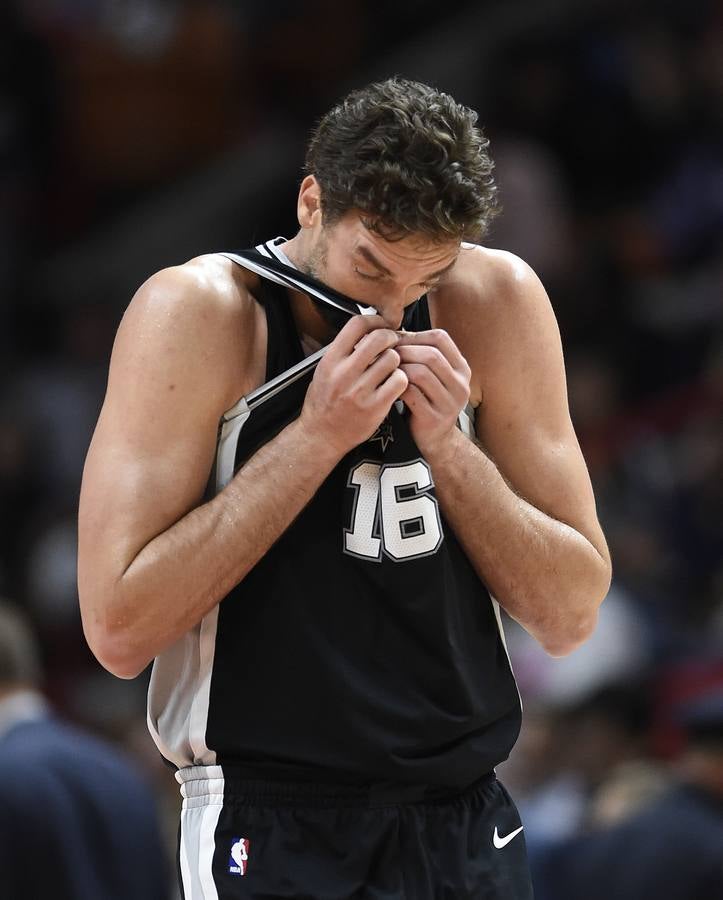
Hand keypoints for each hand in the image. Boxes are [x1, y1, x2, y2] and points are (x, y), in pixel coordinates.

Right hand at [298, 315, 407, 456]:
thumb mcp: (324, 370)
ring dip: (396, 361)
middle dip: (390, 338)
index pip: (357, 324)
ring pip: (393, 359)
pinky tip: (393, 384)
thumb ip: (343, 351)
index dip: (374, 320)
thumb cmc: (325, 401)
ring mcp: (360, 391)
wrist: (322, 435)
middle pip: (379, 338)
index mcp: (331, 360)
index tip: (381, 325)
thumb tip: (369, 328)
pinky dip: (400, 379)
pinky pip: (399, 381)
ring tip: (390, 369)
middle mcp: (344, 373)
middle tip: (392, 345)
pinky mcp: (375, 407)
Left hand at [396, 329, 470, 457]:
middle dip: (403, 351)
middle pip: (431, 354)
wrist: (436, 441)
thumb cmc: (428, 401)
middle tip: (384, 353)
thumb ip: (423, 355)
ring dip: (399, 368)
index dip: (414, 335)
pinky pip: (412, 394)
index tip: (395, 340)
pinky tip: (387, 386)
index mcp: (462, 369)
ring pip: (421, 373)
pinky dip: (396, 387)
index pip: (441, 338)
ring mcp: (450, 403)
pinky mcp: (435, 418)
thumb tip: (394, 330)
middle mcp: (461, 385)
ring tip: (384, 369)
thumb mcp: (435, 377)